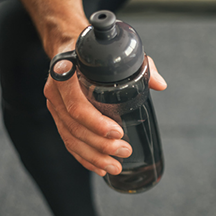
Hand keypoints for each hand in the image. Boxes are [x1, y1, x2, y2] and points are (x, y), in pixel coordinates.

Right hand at [44, 52, 166, 176]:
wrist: (70, 47)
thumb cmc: (96, 53)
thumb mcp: (118, 54)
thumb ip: (141, 66)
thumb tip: (160, 84)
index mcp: (66, 73)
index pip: (76, 104)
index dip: (96, 122)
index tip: (118, 132)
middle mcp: (56, 92)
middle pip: (74, 126)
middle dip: (100, 145)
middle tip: (124, 152)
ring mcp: (55, 107)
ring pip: (71, 138)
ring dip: (93, 157)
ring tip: (115, 167)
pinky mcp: (58, 118)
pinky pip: (68, 141)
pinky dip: (84, 157)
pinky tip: (99, 167)